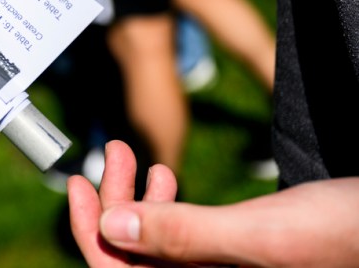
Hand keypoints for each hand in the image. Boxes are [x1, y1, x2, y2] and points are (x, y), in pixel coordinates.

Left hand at [68, 140, 358, 266]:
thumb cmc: (349, 234)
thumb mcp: (261, 235)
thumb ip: (184, 235)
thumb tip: (109, 229)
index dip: (89, 234)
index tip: (76, 184)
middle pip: (135, 258)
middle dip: (115, 205)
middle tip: (115, 151)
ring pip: (158, 245)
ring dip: (139, 202)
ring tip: (136, 158)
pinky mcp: (242, 259)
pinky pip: (185, 241)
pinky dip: (167, 209)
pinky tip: (166, 179)